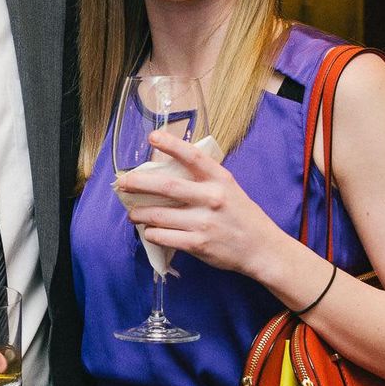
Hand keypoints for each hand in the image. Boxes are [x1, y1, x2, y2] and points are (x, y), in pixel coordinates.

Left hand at [124, 129, 282, 280]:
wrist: (261, 247)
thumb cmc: (240, 214)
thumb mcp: (228, 188)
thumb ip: (203, 178)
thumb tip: (166, 168)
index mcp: (220, 179)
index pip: (193, 156)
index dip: (171, 145)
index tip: (152, 137)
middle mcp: (212, 198)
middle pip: (166, 187)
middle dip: (138, 183)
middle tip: (123, 183)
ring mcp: (204, 222)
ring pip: (159, 215)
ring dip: (140, 213)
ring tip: (133, 213)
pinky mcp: (198, 244)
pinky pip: (164, 237)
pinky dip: (151, 233)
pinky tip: (149, 230)